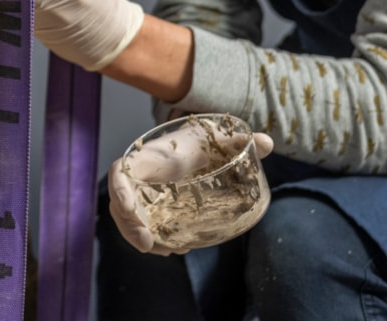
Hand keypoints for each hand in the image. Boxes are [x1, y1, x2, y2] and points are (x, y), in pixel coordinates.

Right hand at [107, 127, 273, 255]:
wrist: (195, 144)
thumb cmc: (201, 138)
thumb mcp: (218, 136)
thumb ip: (240, 139)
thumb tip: (268, 143)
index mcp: (150, 158)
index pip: (121, 171)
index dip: (118, 189)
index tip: (129, 208)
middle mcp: (141, 176)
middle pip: (119, 203)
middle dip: (128, 226)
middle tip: (148, 243)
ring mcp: (145, 194)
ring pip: (129, 219)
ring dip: (139, 237)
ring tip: (165, 250)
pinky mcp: (153, 207)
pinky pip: (143, 224)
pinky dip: (154, 239)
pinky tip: (173, 248)